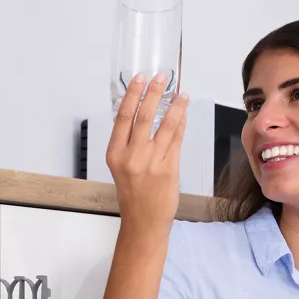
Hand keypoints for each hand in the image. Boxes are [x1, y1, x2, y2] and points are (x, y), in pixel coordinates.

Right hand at [105, 72, 187, 232]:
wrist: (144, 221)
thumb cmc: (133, 194)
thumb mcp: (122, 166)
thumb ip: (129, 142)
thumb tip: (144, 113)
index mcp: (115, 154)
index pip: (123, 117)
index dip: (132, 95)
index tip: (139, 78)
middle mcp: (131, 156)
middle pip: (143, 116)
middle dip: (154, 92)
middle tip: (162, 77)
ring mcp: (152, 162)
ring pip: (165, 125)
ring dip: (175, 106)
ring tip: (181, 93)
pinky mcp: (169, 168)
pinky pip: (177, 139)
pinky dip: (181, 123)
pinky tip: (183, 113)